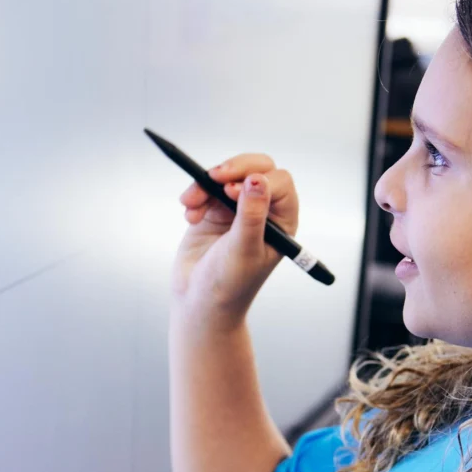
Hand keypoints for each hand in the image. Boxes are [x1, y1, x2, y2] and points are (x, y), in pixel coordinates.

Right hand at [171, 154, 299, 329]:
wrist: (199, 302)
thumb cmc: (229, 284)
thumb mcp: (243, 250)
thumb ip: (252, 215)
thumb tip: (256, 180)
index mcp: (282, 221)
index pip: (278, 182)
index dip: (257, 180)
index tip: (232, 192)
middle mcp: (263, 210)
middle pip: (256, 168)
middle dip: (233, 169)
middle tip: (213, 177)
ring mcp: (237, 208)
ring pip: (226, 175)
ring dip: (206, 185)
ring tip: (191, 205)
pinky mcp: (213, 210)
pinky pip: (205, 187)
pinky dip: (195, 195)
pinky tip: (190, 216)